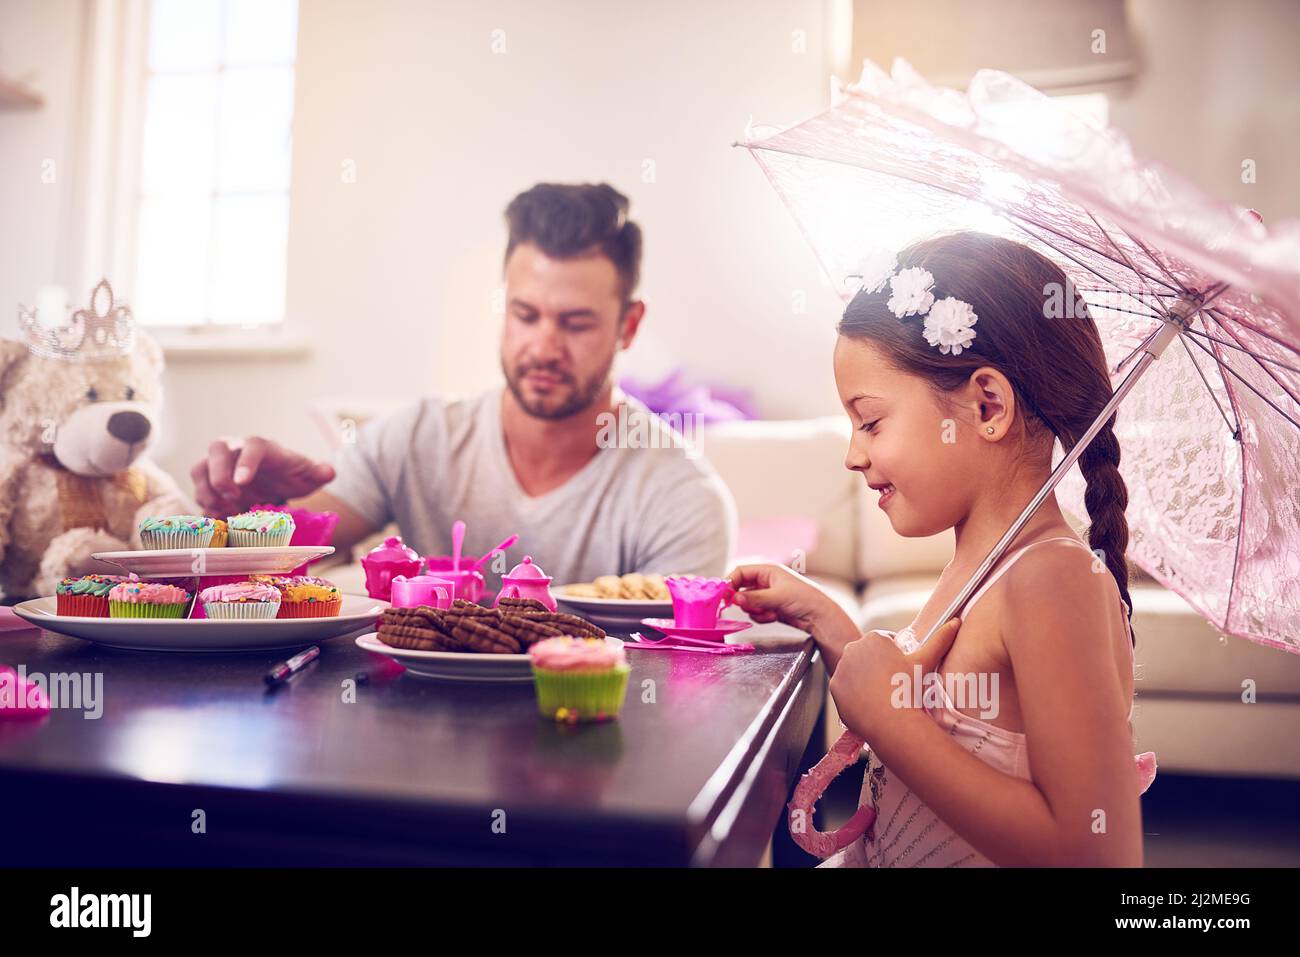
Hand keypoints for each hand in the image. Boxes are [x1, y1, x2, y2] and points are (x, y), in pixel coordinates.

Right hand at [190, 437, 335, 515]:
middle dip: (218, 474)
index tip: (242, 483)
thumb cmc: (289, 474)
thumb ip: (318, 472)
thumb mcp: (307, 475)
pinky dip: (206, 506)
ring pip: (199, 469)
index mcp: (261, 446)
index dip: (245, 463)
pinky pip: (198, 490)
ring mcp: (217, 464)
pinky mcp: (207, 481)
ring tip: (226, 513)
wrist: (274, 481)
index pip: (252, 446)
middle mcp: (235, 449)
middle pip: (216, 450)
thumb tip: (329, 472)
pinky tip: (222, 518)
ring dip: (208, 492)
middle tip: (232, 497)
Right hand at [726, 563, 836, 633]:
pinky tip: (774, 617)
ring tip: (770, 612)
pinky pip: (755, 613)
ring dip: (755, 610)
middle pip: (741, 588)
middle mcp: (765, 581)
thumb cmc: (804, 599)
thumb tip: (734, 599)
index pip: (740, 572)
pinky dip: (762, 617)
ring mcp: (767, 595)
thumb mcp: (777, 597)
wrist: (819, 616)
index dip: (730, 582)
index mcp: (767, 571)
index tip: (724, 595)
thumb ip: (754, 598)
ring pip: (747, 603)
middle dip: (744, 600)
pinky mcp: (769, 608)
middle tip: (745, 606)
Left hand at [829, 617, 962, 738]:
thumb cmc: (908, 687)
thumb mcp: (925, 661)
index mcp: (874, 638)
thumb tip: (957, 621)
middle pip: (869, 658)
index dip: (896, 659)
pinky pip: (846, 688)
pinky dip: (855, 694)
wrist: (890, 720)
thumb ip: (940, 639)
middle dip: (879, 668)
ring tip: (883, 696)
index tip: (902, 674)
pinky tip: (869, 703)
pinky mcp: (834, 685)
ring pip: (857, 673)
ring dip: (866, 680)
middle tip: (894, 686)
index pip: (885, 645)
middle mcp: (853, 648)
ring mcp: (841, 667)